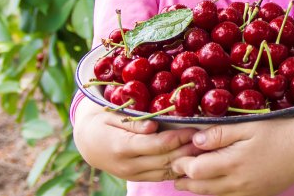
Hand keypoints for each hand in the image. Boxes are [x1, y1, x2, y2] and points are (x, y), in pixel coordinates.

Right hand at [73, 97, 202, 181]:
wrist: (87, 143)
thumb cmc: (102, 122)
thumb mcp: (112, 115)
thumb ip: (133, 123)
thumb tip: (154, 126)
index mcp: (121, 146)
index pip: (156, 145)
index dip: (177, 138)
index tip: (193, 129)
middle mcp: (128, 165)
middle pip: (164, 160)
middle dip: (187, 151)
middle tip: (206, 140)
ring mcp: (132, 174)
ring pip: (165, 172)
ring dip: (186, 163)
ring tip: (204, 151)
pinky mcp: (137, 178)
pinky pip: (161, 177)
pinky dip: (178, 171)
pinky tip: (191, 161)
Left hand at [170, 89, 293, 195]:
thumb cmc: (278, 131)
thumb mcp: (248, 126)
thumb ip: (220, 134)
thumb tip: (195, 139)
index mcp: (233, 164)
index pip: (195, 170)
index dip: (181, 164)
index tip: (176, 155)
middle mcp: (238, 184)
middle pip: (200, 188)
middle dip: (184, 179)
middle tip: (174, 170)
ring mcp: (248, 193)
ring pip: (213, 195)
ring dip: (197, 187)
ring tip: (187, 178)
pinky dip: (216, 191)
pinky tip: (213, 180)